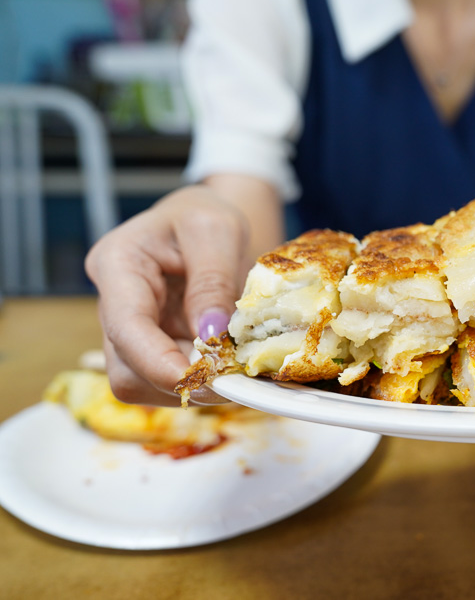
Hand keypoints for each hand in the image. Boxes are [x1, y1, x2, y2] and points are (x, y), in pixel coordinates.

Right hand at [85, 185, 250, 405]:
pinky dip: (198, 383)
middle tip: (233, 378)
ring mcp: (128, 330)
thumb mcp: (217, 230)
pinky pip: (165, 381)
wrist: (202, 220)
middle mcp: (112, 303)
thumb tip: (211, 335)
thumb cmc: (204, 214)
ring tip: (235, 368)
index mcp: (118, 264)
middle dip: (180, 382)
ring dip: (191, 387)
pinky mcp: (149, 347)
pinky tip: (227, 367)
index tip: (202, 380)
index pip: (126, 328)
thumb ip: (213, 281)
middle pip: (127, 370)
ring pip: (144, 384)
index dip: (159, 363)